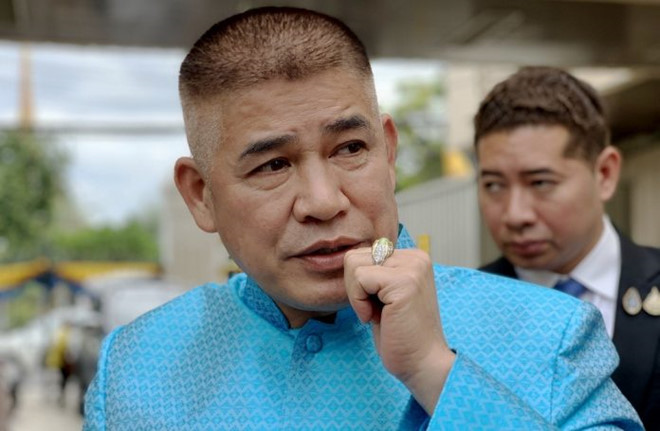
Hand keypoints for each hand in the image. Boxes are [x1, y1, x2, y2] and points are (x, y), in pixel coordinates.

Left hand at [344, 246, 455, 414]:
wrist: (422, 364)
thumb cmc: (401, 335)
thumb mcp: (385, 295)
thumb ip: (374, 272)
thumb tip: (348, 256)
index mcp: (413, 257)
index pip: (362, 253)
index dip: (359, 285)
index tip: (380, 306)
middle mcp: (416, 257)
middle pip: (354, 256)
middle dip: (355, 289)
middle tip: (377, 311)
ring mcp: (412, 267)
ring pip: (353, 264)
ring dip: (357, 296)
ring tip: (378, 313)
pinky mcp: (403, 282)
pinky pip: (359, 279)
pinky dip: (359, 303)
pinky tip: (376, 318)